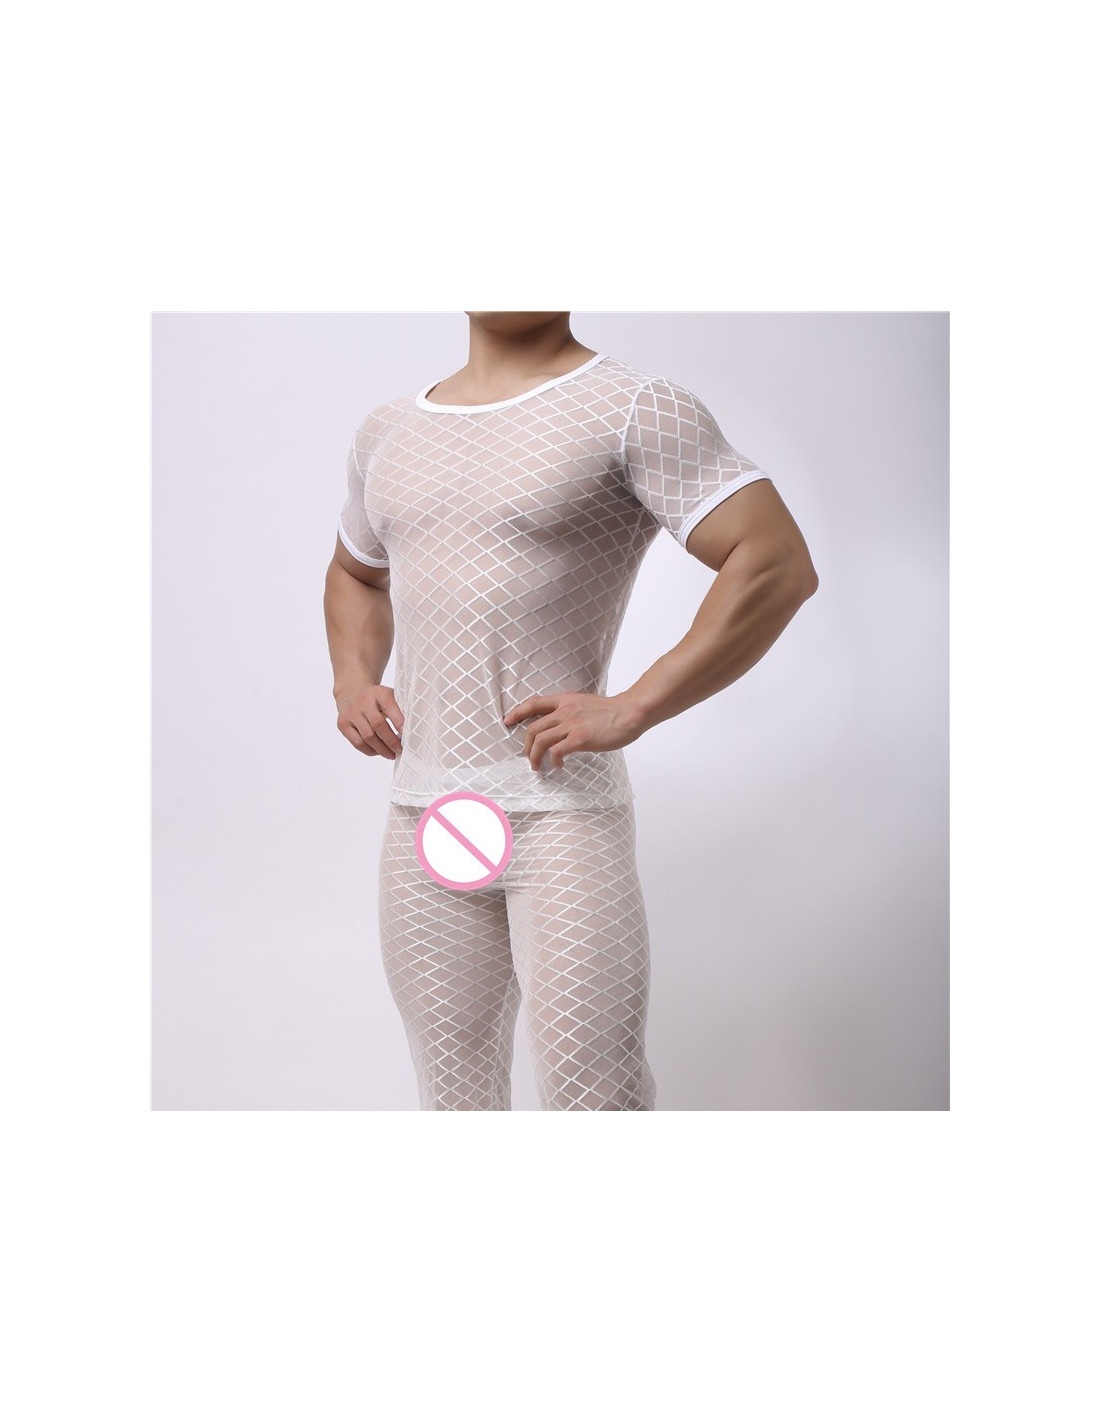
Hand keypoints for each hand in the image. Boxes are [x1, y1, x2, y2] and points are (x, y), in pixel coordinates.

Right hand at [335, 682, 403, 758]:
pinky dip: (369, 750)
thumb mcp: (389, 696)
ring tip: (391, 755)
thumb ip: (400, 708)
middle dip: (391, 741)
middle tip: (400, 750)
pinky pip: (357, 743)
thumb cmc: (377, 698)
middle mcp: (363, 702)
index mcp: (379, 693)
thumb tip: (413, 729)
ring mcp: (351, 713)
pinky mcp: (343, 724)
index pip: (389, 706)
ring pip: (367, 737)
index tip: (407, 734)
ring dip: (381, 749)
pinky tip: (378, 752)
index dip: (398, 721)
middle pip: (377, 724)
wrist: (351, 691)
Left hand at [502, 692, 643, 771]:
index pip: (534, 703)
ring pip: (540, 741)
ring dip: (534, 756)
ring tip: (538, 767)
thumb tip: (561, 725)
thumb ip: (571, 711)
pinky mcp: (580, 738)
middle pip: (532, 727)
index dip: (517, 712)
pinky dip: (553, 761)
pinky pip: (556, 751)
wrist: (629, 712)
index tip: (508, 721)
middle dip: (526, 745)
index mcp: (565, 700)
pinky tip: (559, 765)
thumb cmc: (612, 711)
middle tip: (528, 757)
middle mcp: (564, 711)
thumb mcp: (585, 703)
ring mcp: (571, 724)